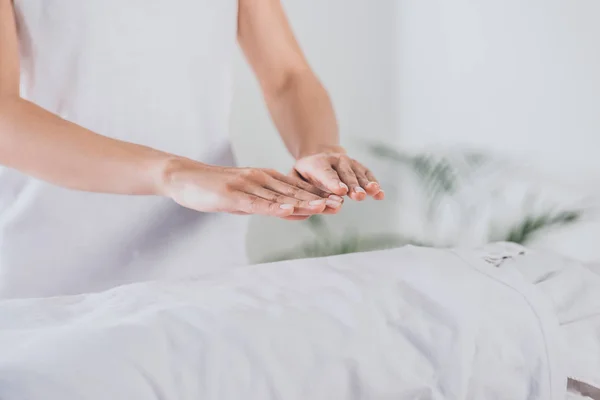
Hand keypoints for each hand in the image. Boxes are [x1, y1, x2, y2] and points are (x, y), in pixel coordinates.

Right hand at [160, 158, 342, 217]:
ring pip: (281, 196)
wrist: (184, 178)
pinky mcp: (235, 196)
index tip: (340, 200)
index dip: (318, 194)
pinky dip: (276, 207)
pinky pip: (259, 203)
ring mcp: (248, 186)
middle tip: (342, 202)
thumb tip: (296, 212)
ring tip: (326, 206)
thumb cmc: (214, 190)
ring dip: (304, 201)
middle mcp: (260, 179)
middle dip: (319, 197)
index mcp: (265, 178)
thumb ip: (270, 204)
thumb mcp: (247, 199)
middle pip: (295, 191)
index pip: (296, 188)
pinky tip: (291, 209)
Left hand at [293, 146, 384, 201]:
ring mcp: (349, 162)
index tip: (341, 191)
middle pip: (345, 174)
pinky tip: (380, 195)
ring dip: (366, 184)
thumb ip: (297, 190)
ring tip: (374, 192)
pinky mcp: (359, 167)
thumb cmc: (305, 173)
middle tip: (358, 196)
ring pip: (358, 174)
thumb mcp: (294, 177)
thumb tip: (304, 209)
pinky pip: (368, 175)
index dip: (333, 182)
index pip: (326, 174)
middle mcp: (335, 161)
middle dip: (352, 185)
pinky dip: (374, 183)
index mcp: (317, 164)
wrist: (319, 154)